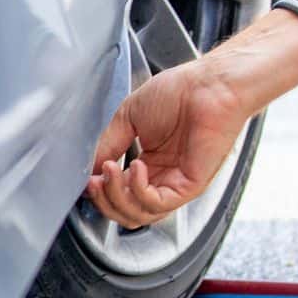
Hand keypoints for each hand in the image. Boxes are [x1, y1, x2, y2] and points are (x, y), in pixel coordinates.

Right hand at [85, 59, 256, 228]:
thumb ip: (108, 144)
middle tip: (93, 181)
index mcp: (150, 163)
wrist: (210, 84)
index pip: (120, 193)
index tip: (86, 178)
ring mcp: (177, 183)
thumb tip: (90, 169)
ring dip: (117, 197)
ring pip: (140, 214)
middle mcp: (164, 177)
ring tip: (109, 170)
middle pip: (127, 211)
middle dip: (104, 200)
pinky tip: (135, 166)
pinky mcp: (191, 186)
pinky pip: (158, 203)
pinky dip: (139, 190)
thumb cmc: (180, 91)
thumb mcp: (128, 117)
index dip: (100, 190)